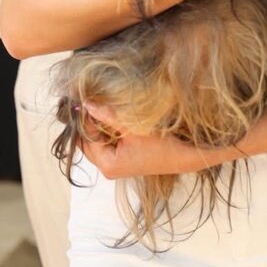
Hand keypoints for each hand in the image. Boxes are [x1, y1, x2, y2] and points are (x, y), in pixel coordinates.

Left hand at [80, 102, 229, 178]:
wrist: (184, 157)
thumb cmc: (162, 145)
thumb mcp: (133, 128)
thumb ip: (108, 116)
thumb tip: (87, 103)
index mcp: (107, 164)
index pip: (85, 138)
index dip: (83, 118)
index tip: (81, 98)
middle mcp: (107, 169)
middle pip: (87, 142)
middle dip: (87, 122)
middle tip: (87, 99)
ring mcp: (114, 166)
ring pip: (96, 142)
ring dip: (96, 126)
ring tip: (97, 104)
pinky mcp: (122, 161)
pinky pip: (106, 144)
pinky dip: (105, 131)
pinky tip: (108, 116)